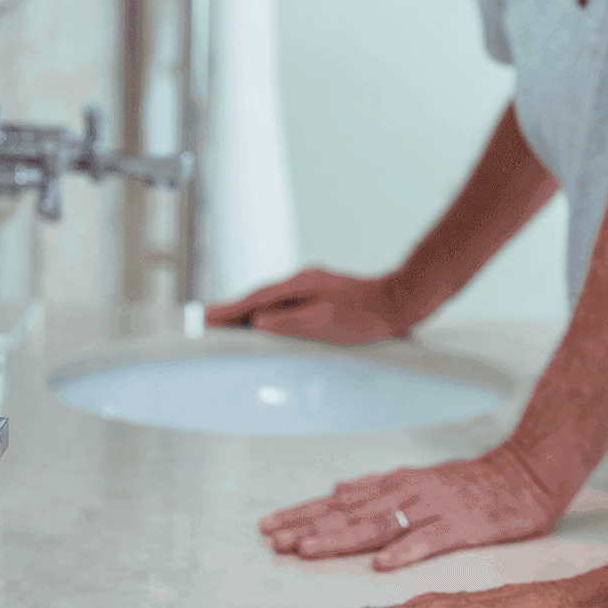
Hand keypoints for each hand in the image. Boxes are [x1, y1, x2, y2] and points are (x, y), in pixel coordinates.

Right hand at [203, 267, 414, 344]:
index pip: (256, 299)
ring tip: (231, 325)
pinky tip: (270, 323)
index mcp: (300, 285)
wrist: (400, 303)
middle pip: (260, 297)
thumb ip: (290, 321)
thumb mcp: (325, 322)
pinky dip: (270, 313)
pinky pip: (286, 304)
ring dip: (251, 312)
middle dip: (234, 310)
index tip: (206, 318)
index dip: (230, 311)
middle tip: (209, 322)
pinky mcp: (324, 296)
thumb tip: (258, 322)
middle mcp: (304, 282)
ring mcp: (314, 287)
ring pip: (273, 300)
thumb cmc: (367, 316)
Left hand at [261, 443, 562, 569]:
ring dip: (342, 537)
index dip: (304, 514)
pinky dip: (406, 550)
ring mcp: (432, 507)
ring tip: (308, 550)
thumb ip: (379, 488)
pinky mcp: (460, 525)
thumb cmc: (470, 484)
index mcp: (395, 485)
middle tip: (274, 540)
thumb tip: (338, 490)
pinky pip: (430, 540)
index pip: (340, 502)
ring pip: (379, 524)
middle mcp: (406, 493)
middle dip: (309, 526)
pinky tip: (384, 564)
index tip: (270, 527)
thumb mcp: (418, 478)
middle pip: (350, 512)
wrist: (524, 474)